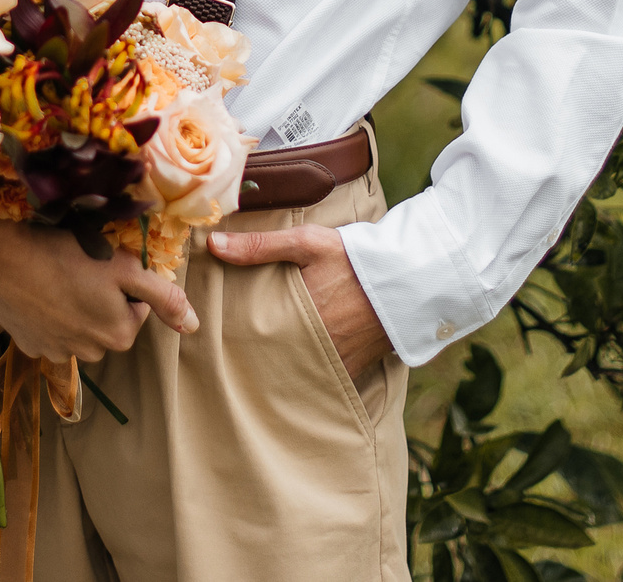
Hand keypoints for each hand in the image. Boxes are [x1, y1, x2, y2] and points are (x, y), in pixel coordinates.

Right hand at [0, 209, 196, 362]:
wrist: (3, 257)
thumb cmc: (68, 255)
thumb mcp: (125, 268)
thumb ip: (164, 297)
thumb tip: (195, 326)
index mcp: (119, 335)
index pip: (136, 309)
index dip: (124, 284)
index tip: (105, 265)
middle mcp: (90, 353)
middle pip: (107, 322)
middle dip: (100, 300)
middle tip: (82, 269)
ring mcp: (56, 353)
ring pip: (78, 329)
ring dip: (74, 309)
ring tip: (58, 278)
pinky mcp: (28, 346)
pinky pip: (48, 333)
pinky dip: (47, 316)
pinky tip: (38, 292)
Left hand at [209, 224, 390, 380]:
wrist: (408, 279)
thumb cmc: (354, 258)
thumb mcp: (308, 243)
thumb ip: (260, 246)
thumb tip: (214, 245)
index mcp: (295, 317)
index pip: (253, 338)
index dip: (234, 339)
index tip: (217, 338)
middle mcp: (312, 346)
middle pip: (272, 360)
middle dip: (254, 358)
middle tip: (232, 355)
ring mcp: (333, 361)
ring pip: (295, 371)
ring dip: (280, 368)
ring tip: (260, 364)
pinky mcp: (352, 368)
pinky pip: (322, 378)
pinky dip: (308, 375)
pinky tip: (294, 369)